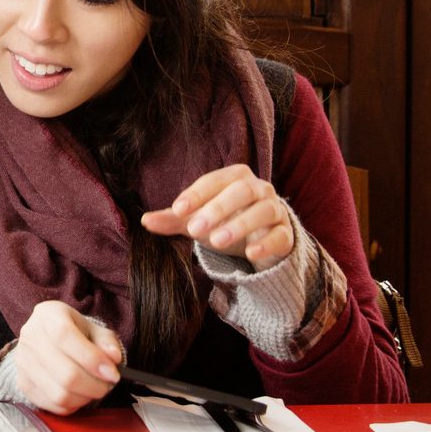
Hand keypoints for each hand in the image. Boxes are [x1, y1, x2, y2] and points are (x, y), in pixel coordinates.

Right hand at [12, 301, 126, 414]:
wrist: (45, 339)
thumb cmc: (73, 333)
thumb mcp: (92, 328)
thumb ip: (106, 342)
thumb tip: (113, 358)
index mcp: (48, 315)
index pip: (65, 336)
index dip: (92, 358)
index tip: (112, 372)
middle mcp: (30, 337)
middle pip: (65, 373)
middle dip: (95, 385)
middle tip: (108, 384)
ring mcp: (23, 362)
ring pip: (60, 393)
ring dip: (85, 397)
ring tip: (94, 389)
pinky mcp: (22, 384)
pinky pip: (53, 405)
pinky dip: (72, 405)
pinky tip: (79, 394)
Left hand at [141, 164, 294, 267]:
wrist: (259, 242)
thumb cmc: (225, 222)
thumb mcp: (197, 219)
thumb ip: (174, 219)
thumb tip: (145, 221)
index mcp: (235, 178)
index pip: (214, 180)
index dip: (196, 194)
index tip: (178, 210)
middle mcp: (259, 189)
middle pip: (241, 191)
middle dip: (217, 208)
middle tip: (195, 229)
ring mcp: (276, 210)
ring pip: (263, 211)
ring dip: (240, 225)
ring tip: (217, 241)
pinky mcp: (286, 234)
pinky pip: (280, 236)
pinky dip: (266, 243)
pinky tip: (250, 254)